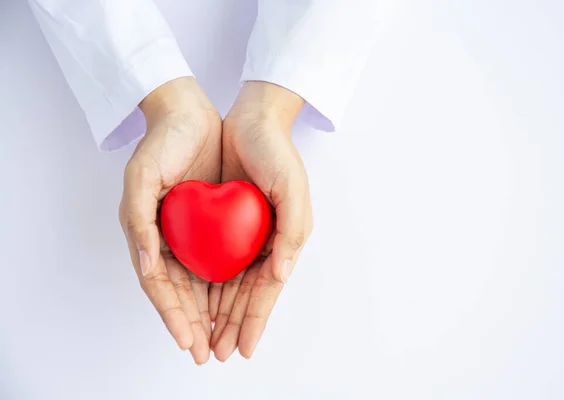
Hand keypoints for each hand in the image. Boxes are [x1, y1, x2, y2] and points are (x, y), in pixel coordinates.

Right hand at [119, 77, 220, 364]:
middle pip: (182, 293)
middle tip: (210, 354)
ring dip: (212, 313)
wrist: (189, 113)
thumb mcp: (140, 176)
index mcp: (147, 234)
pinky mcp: (211, 223)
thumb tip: (145, 265)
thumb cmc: (161, 143)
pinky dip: (225, 284)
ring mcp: (190, 233)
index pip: (160, 286)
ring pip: (202, 283)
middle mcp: (168, 239)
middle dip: (195, 324)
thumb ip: (138, 222)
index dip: (172, 315)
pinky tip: (235, 302)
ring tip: (226, 339)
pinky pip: (219, 260)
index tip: (188, 341)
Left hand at [210, 81, 312, 359]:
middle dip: (232, 325)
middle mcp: (263, 243)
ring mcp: (242, 235)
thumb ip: (292, 232)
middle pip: (245, 294)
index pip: (266, 290)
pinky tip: (195, 301)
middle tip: (217, 353)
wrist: (251, 120)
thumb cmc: (276, 152)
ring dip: (216, 312)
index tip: (242, 349)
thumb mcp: (292, 188)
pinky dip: (205, 284)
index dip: (255, 321)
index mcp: (284, 240)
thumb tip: (280, 275)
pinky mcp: (222, 222)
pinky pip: (213, 260)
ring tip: (204, 338)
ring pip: (227, 284)